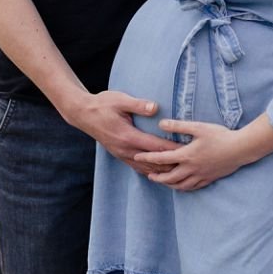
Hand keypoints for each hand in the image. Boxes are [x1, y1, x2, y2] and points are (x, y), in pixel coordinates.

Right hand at [58, 90, 179, 176]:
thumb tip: (156, 107)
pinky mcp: (119, 155)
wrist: (82, 113)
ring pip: (146, 168)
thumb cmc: (102, 104)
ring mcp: (122, 154)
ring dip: (163, 171)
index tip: (188, 150)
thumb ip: (138, 105)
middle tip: (190, 166)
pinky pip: (138, 167)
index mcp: (128, 136)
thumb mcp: (120, 100)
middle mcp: (126, 149)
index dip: (173, 150)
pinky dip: (151, 171)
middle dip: (172, 164)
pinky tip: (160, 173)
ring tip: (180, 173)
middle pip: (154, 162)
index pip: (156, 147)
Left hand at [135, 119, 249, 191]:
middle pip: (169, 177)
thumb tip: (160, 123)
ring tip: (162, 181)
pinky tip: (181, 186)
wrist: (241, 149)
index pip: (161, 158)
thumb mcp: (198, 127)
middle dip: (156, 177)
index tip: (136, 157)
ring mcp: (201, 175)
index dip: (147, 158)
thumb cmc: (220, 136)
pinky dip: (183, 188)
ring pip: (180, 185)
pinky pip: (193, 187)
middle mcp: (192, 168)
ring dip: (168, 184)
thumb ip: (178, 126)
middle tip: (148, 174)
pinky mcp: (209, 179)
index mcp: (186, 155)